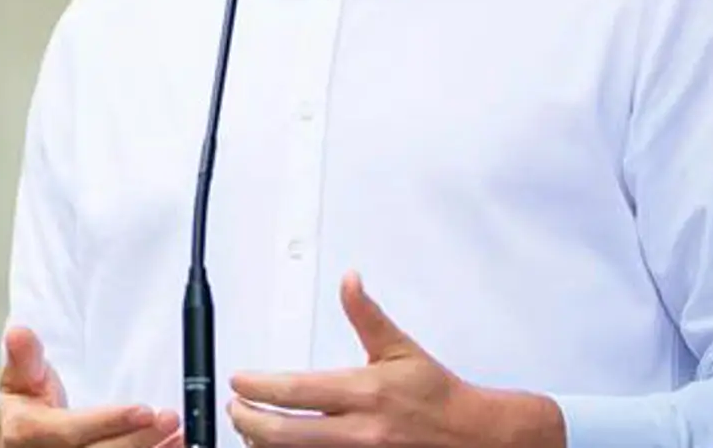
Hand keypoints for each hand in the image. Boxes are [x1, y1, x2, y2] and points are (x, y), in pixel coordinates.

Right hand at [0, 325, 184, 447]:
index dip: (109, 423)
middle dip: (139, 440)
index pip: (72, 432)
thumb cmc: (24, 409)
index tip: (143, 410)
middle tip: (170, 418)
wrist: (15, 443)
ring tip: (179, 434)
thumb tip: (19, 333)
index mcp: (28, 433)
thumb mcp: (18, 378)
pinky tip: (172, 446)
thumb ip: (25, 356)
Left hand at [227, 272, 563, 446]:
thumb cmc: (438, 396)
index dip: (259, 386)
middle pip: (284, 435)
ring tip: (251, 429)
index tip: (239, 380)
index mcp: (365, 393)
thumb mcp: (400, 349)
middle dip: (248, 422)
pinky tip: (279, 447)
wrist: (477, 437)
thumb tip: (349, 281)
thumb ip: (366, 316)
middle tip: (235, 408)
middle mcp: (360, 431)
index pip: (296, 391)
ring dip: (264, 445)